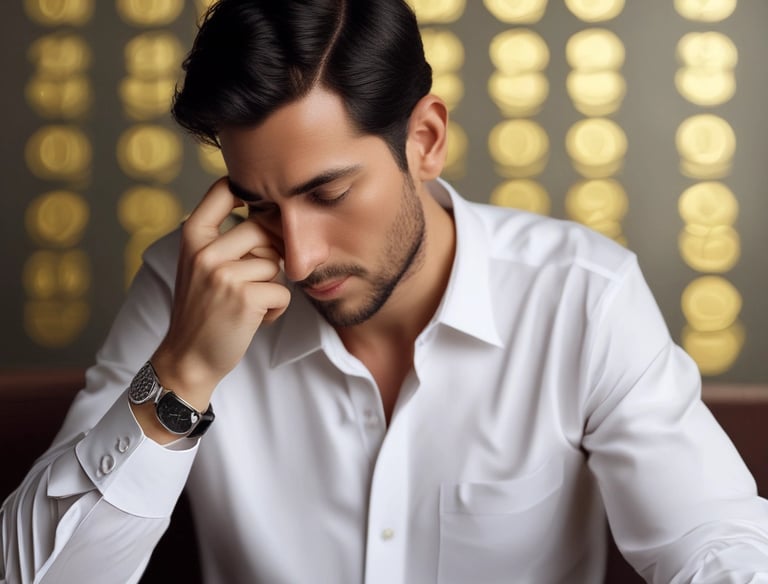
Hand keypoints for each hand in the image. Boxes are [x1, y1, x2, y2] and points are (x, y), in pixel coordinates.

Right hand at [150, 177, 289, 409]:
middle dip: (270, 252)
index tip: (258, 203)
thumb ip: (227, 239)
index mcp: (193, 236)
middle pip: (262, 227)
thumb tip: (275, 214)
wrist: (188, 357)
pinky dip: (276, 309)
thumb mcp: (200, 264)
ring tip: (250, 303)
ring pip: (276, 262)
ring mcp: (224, 274)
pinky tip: (255, 319)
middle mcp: (205, 251)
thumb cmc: (203, 309)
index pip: (224, 189)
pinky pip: (282, 291)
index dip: (250, 192)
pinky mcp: (245, 298)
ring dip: (272, 285)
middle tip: (256, 278)